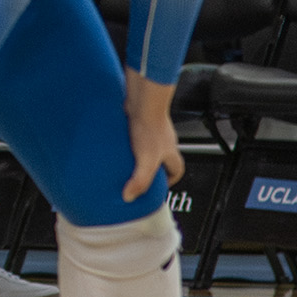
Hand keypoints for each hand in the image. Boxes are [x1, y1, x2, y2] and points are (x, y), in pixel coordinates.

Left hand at [123, 70, 185, 203]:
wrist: (143, 100)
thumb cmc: (150, 126)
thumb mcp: (146, 161)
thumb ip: (139, 181)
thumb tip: (129, 196)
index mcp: (170, 152)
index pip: (177, 171)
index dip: (170, 180)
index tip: (160, 186)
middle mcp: (163, 141)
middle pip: (162, 158)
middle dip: (152, 167)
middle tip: (139, 174)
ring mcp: (152, 130)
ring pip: (149, 146)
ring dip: (139, 154)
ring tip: (127, 161)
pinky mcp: (139, 120)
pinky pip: (136, 134)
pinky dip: (129, 141)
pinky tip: (119, 145)